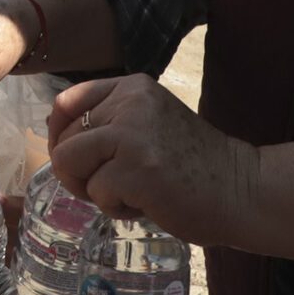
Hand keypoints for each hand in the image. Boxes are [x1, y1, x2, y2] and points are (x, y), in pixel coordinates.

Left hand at [48, 75, 258, 248]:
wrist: (241, 190)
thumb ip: (107, 121)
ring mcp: (133, 134)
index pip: (66, 103)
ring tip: (132, 192)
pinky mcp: (136, 169)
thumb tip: (51, 129)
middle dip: (78, 171)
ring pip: (70, 165)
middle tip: (115, 185)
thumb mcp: (148, 124)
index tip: (83, 160)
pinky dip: (116, 208)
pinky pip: (96, 193)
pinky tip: (149, 203)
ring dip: (94, 189)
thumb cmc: (192, 166)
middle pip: (62, 140)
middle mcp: (130, 101)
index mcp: (133, 87)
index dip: (62, 138)